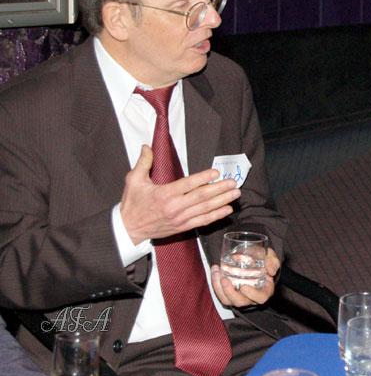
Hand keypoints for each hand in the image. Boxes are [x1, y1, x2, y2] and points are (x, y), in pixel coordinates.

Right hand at [120, 145, 241, 244]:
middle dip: (220, 189)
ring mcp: (180, 218)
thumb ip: (143, 163)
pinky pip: (203, 221)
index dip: (203, 178)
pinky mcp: (183, 227)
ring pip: (205, 209)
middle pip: (201, 197)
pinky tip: (227, 209)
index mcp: (164, 194)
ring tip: (235, 194)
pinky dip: (216, 216)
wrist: (129, 229)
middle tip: (233, 183)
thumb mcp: (134, 181)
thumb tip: (146, 146)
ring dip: (222, 201)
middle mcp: (174, 207)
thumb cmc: (132, 204)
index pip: (188, 185)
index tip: (216, 172)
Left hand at [211, 247, 279, 305]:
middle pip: (240, 302)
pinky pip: (221, 294)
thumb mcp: (271, 258)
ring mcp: (239, 296)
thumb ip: (273, 262)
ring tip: (217, 272)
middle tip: (225, 279)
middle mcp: (251, 296)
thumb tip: (270, 271)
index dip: (252, 295)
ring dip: (219, 288)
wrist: (254, 258)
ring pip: (227, 300)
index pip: (260, 298)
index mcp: (264, 290)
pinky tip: (215, 270)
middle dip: (230, 292)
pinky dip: (215, 284)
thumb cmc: (264, 260)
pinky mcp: (229, 293)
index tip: (244, 286)